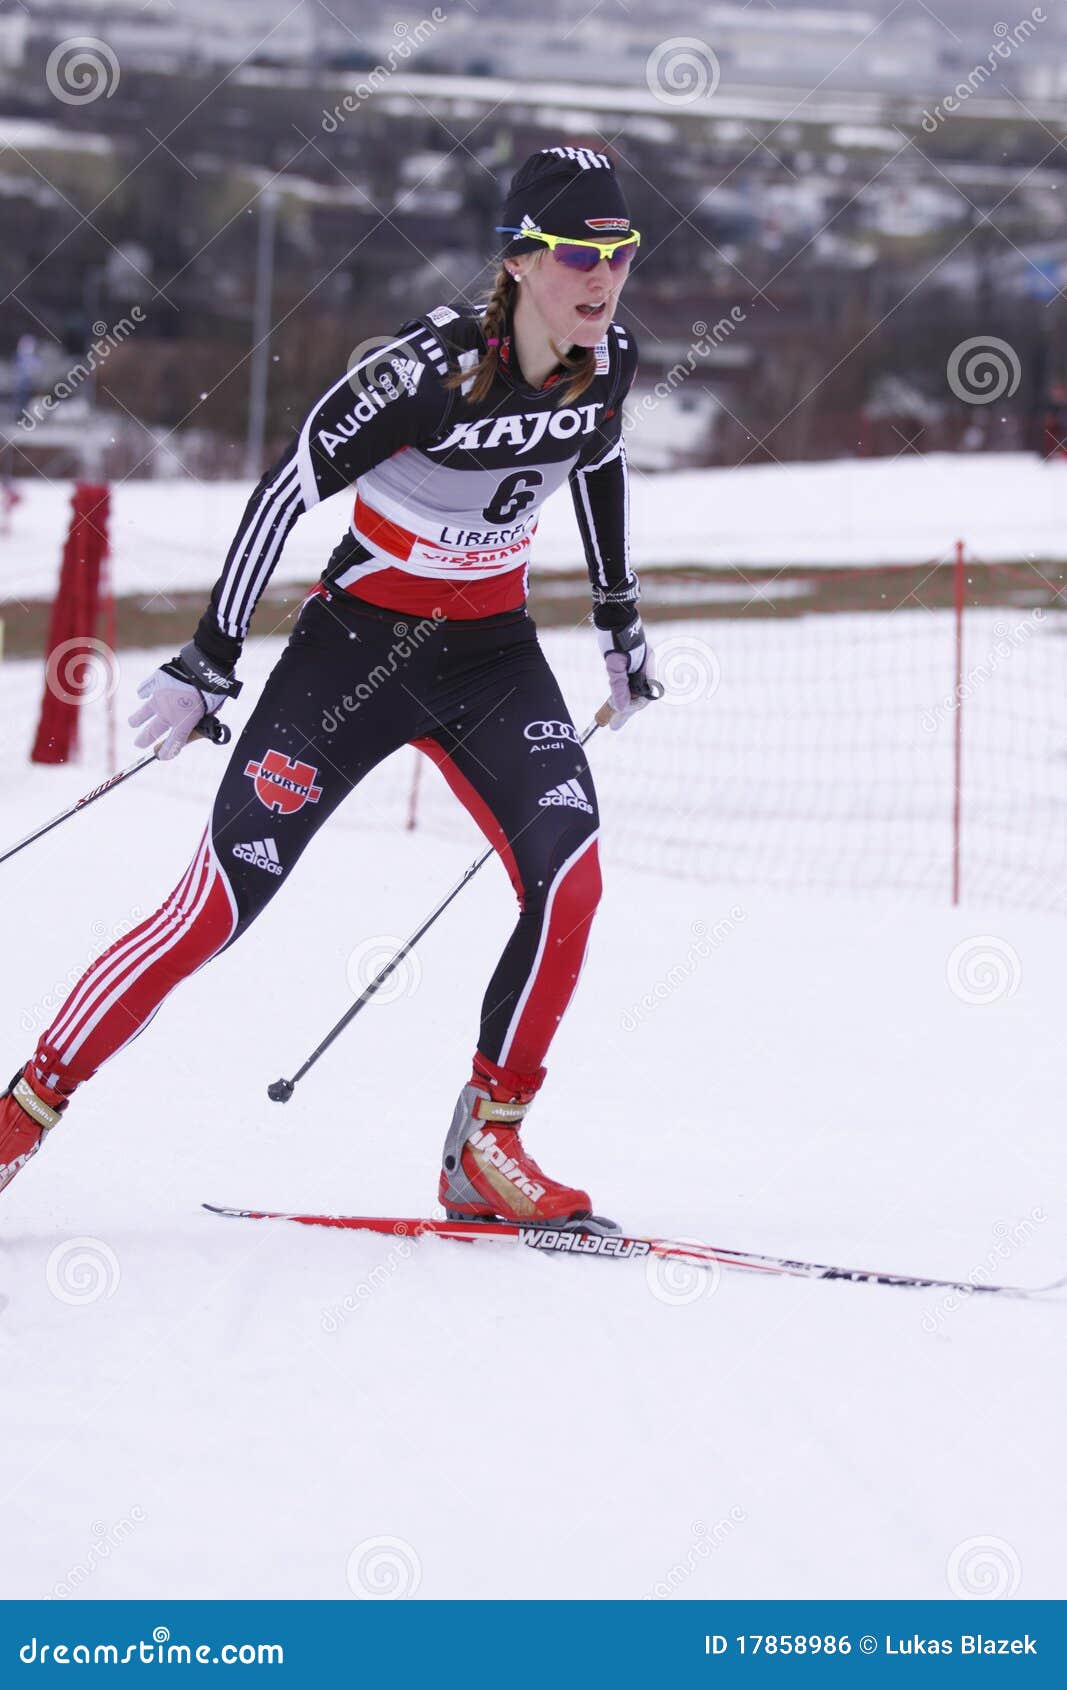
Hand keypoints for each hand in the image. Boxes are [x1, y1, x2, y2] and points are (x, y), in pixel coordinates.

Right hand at [129, 641, 240, 760]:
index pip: (172, 744)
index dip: (166, 753)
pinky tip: (141, 695)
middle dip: (144, 740)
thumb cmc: (212, 693)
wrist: (205, 670)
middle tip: (139, 744)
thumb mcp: (210, 715)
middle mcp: (167, 713)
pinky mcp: (157, 681)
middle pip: (152, 732)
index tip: (161, 756)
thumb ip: (198, 728)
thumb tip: (188, 736)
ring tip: (133, 723)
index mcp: (182, 723)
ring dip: (137, 719)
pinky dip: (143, 692)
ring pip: (143, 713)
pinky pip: (145, 689)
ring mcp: (159, 697)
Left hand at [597, 615, 656, 730]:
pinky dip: (622, 688)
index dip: (630, 710)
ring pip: (633, 687)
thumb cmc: (614, 637)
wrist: (612, 613)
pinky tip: (614, 694)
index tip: (616, 720)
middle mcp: (646, 666)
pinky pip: (629, 678)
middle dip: (626, 710)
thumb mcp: (614, 664)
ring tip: (610, 711)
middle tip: (612, 725)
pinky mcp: (631, 658)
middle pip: (639, 694)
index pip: (643, 697)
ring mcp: (639, 662)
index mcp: (647, 667)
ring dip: (623, 699)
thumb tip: (621, 708)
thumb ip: (618, 686)